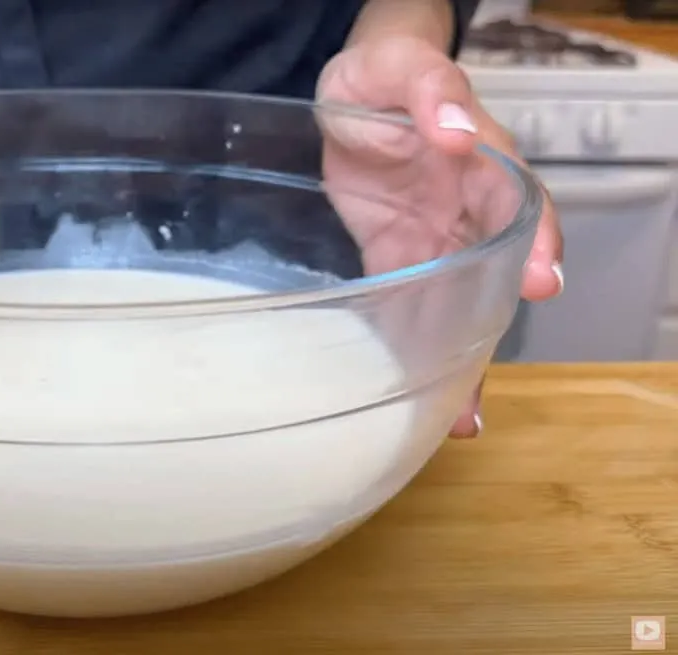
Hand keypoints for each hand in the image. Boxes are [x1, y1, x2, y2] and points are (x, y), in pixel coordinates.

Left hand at [315, 36, 563, 437]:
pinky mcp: (397, 258)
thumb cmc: (382, 73)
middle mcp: (466, 207)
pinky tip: (423, 399)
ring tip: (460, 414)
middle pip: (499, 267)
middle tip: (485, 371)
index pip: (519, 201)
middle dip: (497, 323)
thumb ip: (432, 89)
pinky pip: (412, 308)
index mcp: (477, 159)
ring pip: (461, 300)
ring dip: (464, 357)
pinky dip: (420, 350)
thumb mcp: (401, 67)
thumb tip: (459, 131)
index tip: (541, 278)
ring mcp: (434, 237)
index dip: (534, 240)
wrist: (350, 91)